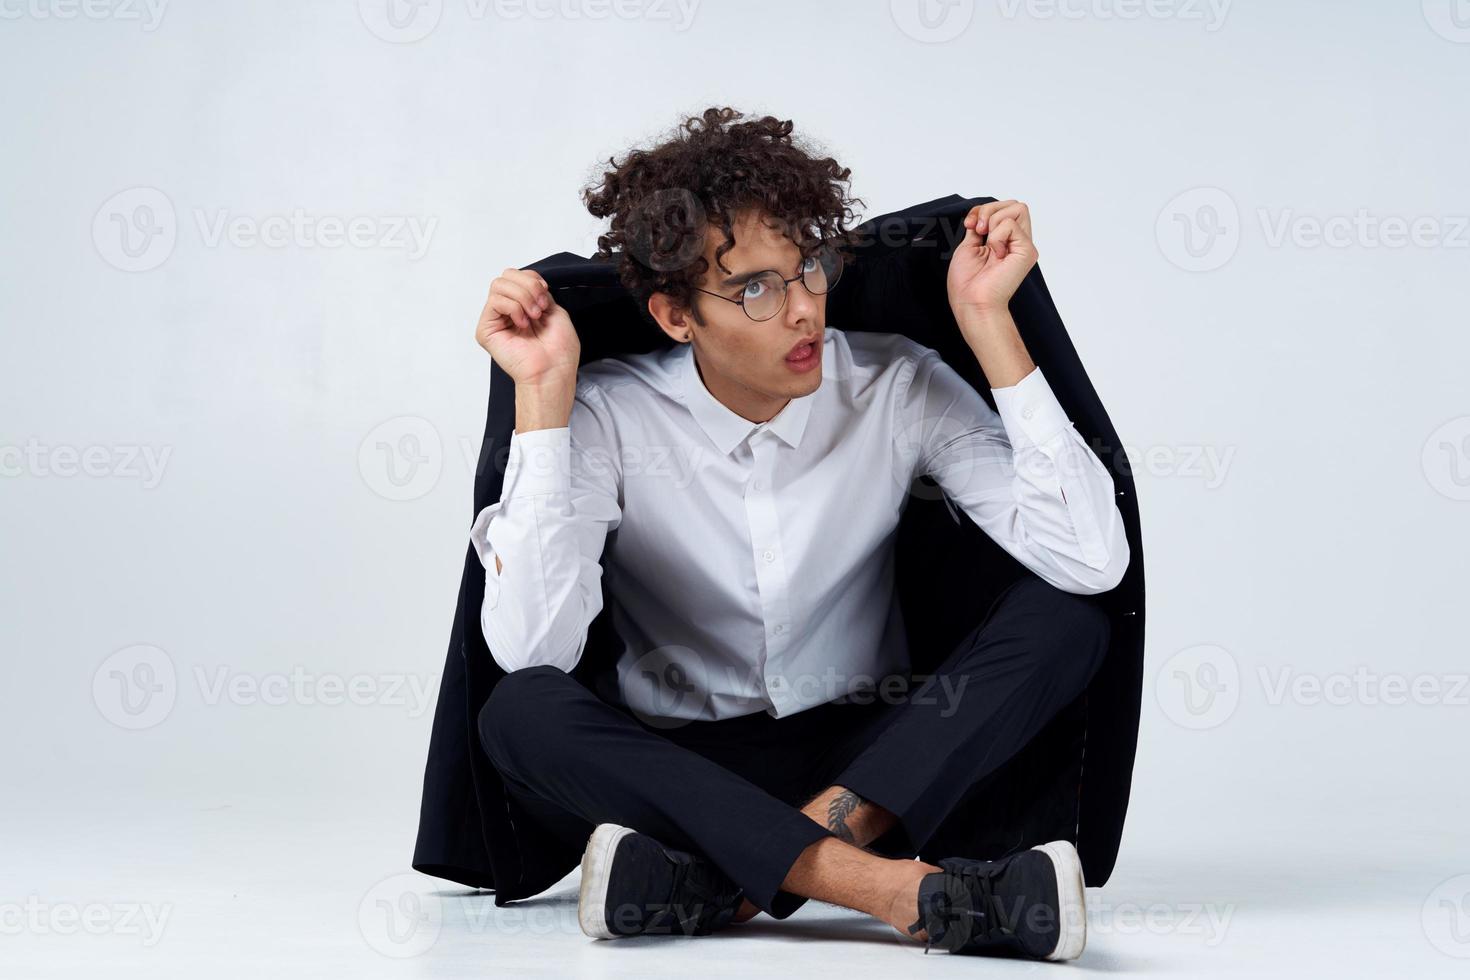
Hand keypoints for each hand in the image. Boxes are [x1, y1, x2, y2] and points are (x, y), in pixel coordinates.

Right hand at [475, 268, 580, 385]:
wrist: (553, 371)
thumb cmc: (559, 350)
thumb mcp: (555, 310)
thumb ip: (539, 292)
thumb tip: (528, 282)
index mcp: (524, 306)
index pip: (518, 276)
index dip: (533, 279)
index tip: (546, 295)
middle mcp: (508, 311)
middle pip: (506, 276)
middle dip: (528, 287)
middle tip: (540, 308)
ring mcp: (496, 319)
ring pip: (499, 285)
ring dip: (522, 297)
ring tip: (533, 316)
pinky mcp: (486, 329)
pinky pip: (495, 301)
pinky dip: (513, 308)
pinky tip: (522, 323)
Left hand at [946, 200, 1038, 320]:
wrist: (972, 302)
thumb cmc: (967, 282)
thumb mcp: (969, 245)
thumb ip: (980, 227)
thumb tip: (982, 213)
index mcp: (1004, 240)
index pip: (1003, 208)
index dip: (983, 210)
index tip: (969, 225)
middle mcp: (1017, 241)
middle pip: (1014, 204)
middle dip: (989, 210)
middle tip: (978, 230)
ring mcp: (1024, 245)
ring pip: (1017, 208)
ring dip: (993, 222)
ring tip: (988, 246)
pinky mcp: (1027, 250)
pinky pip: (1011, 225)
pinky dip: (996, 236)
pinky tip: (996, 254)